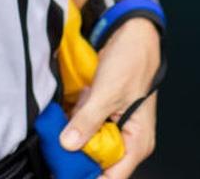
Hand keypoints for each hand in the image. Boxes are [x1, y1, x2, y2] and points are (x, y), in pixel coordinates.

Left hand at [60, 19, 160, 177]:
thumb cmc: (131, 62)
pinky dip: (76, 119)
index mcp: (138, 141)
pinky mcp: (103, 115)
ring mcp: (115, 127)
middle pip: (99, 162)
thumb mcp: (107, 93)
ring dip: (75, 133)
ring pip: (89, 144)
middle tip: (61, 141)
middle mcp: (129, 139)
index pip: (113, 176)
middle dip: (78, 152)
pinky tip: (75, 105)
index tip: (66, 172)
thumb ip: (88, 121)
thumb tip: (69, 144)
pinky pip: (86, 127)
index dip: (90, 177)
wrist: (131, 34)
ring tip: (72, 115)